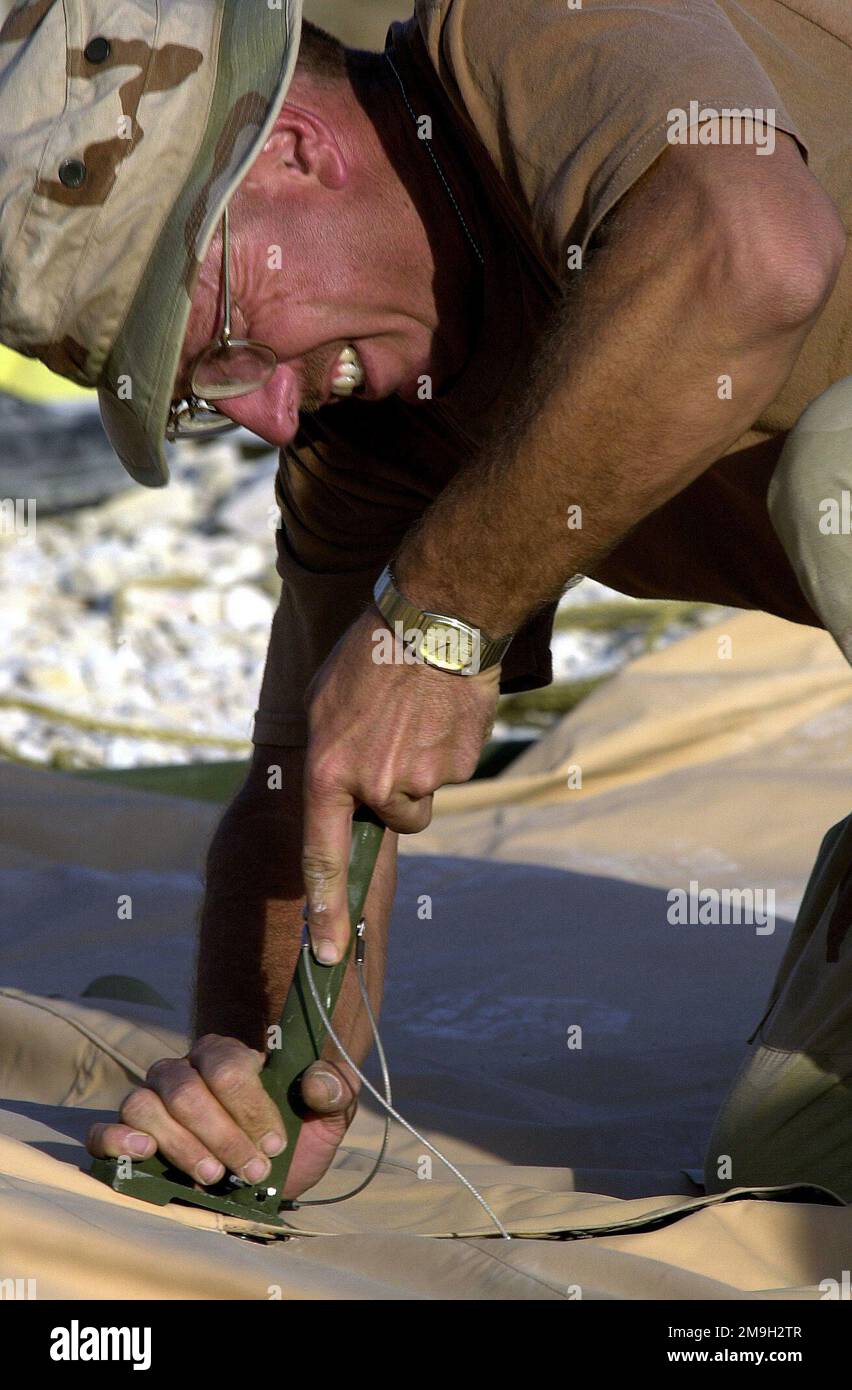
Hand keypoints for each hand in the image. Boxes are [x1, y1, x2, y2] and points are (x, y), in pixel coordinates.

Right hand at [86, 1034, 357, 1198]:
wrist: (269, 1175)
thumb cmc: (294, 1137)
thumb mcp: (328, 1116)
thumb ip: (333, 1091)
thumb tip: (317, 1081)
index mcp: (226, 1054)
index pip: (227, 1067)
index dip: (250, 1108)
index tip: (274, 1145)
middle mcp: (181, 1069)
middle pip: (185, 1090)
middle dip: (222, 1135)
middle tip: (252, 1170)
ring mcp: (150, 1099)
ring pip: (145, 1105)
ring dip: (182, 1145)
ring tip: (214, 1176)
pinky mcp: (126, 1135)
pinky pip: (104, 1129)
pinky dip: (117, 1140)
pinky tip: (144, 1154)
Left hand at [302, 606, 499, 963]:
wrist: (436, 618)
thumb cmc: (367, 655)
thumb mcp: (323, 707)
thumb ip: (328, 763)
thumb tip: (343, 800)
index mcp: (328, 773)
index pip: (323, 859)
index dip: (327, 913)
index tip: (331, 955)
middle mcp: (374, 785)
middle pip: (392, 820)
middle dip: (395, 794)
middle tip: (393, 736)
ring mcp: (423, 778)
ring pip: (423, 798)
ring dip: (421, 770)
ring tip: (417, 715)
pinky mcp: (463, 765)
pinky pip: (452, 772)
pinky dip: (448, 747)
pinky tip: (441, 708)